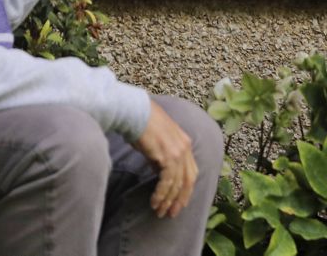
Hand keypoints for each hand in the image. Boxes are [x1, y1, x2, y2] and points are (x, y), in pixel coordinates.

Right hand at [133, 100, 199, 218]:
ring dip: (168, 200)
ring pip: (177, 183)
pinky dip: (161, 194)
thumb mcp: (158, 144)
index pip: (191, 172)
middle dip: (181, 199)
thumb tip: (160, 175)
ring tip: (160, 211)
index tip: (180, 203)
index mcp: (186, 143)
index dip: (186, 189)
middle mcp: (186, 148)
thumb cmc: (143, 126)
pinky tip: (155, 202)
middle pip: (189, 180)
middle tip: (172, 213)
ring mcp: (178, 152)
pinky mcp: (167, 156)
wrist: (135, 113)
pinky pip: (167, 181)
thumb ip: (162, 159)